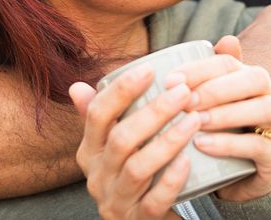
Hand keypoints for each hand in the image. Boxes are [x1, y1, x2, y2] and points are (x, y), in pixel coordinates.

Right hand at [70, 66, 199, 218]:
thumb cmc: (134, 175)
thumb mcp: (114, 147)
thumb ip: (104, 117)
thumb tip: (76, 85)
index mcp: (89, 151)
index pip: (97, 115)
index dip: (121, 90)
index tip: (150, 69)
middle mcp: (97, 176)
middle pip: (122, 139)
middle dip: (154, 112)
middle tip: (184, 92)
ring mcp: (116, 201)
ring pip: (138, 168)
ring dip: (168, 140)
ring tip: (194, 119)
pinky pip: (154, 201)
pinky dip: (171, 180)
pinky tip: (188, 161)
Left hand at [168, 36, 270, 202]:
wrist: (242, 182)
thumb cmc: (223, 137)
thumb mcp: (209, 111)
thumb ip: (200, 83)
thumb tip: (193, 54)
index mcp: (252, 80)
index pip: (229, 63)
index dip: (199, 69)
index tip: (170, 81)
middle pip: (254, 79)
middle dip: (217, 88)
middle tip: (185, 101)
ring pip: (263, 109)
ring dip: (226, 113)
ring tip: (196, 122)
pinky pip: (259, 146)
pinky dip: (229, 144)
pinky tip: (204, 145)